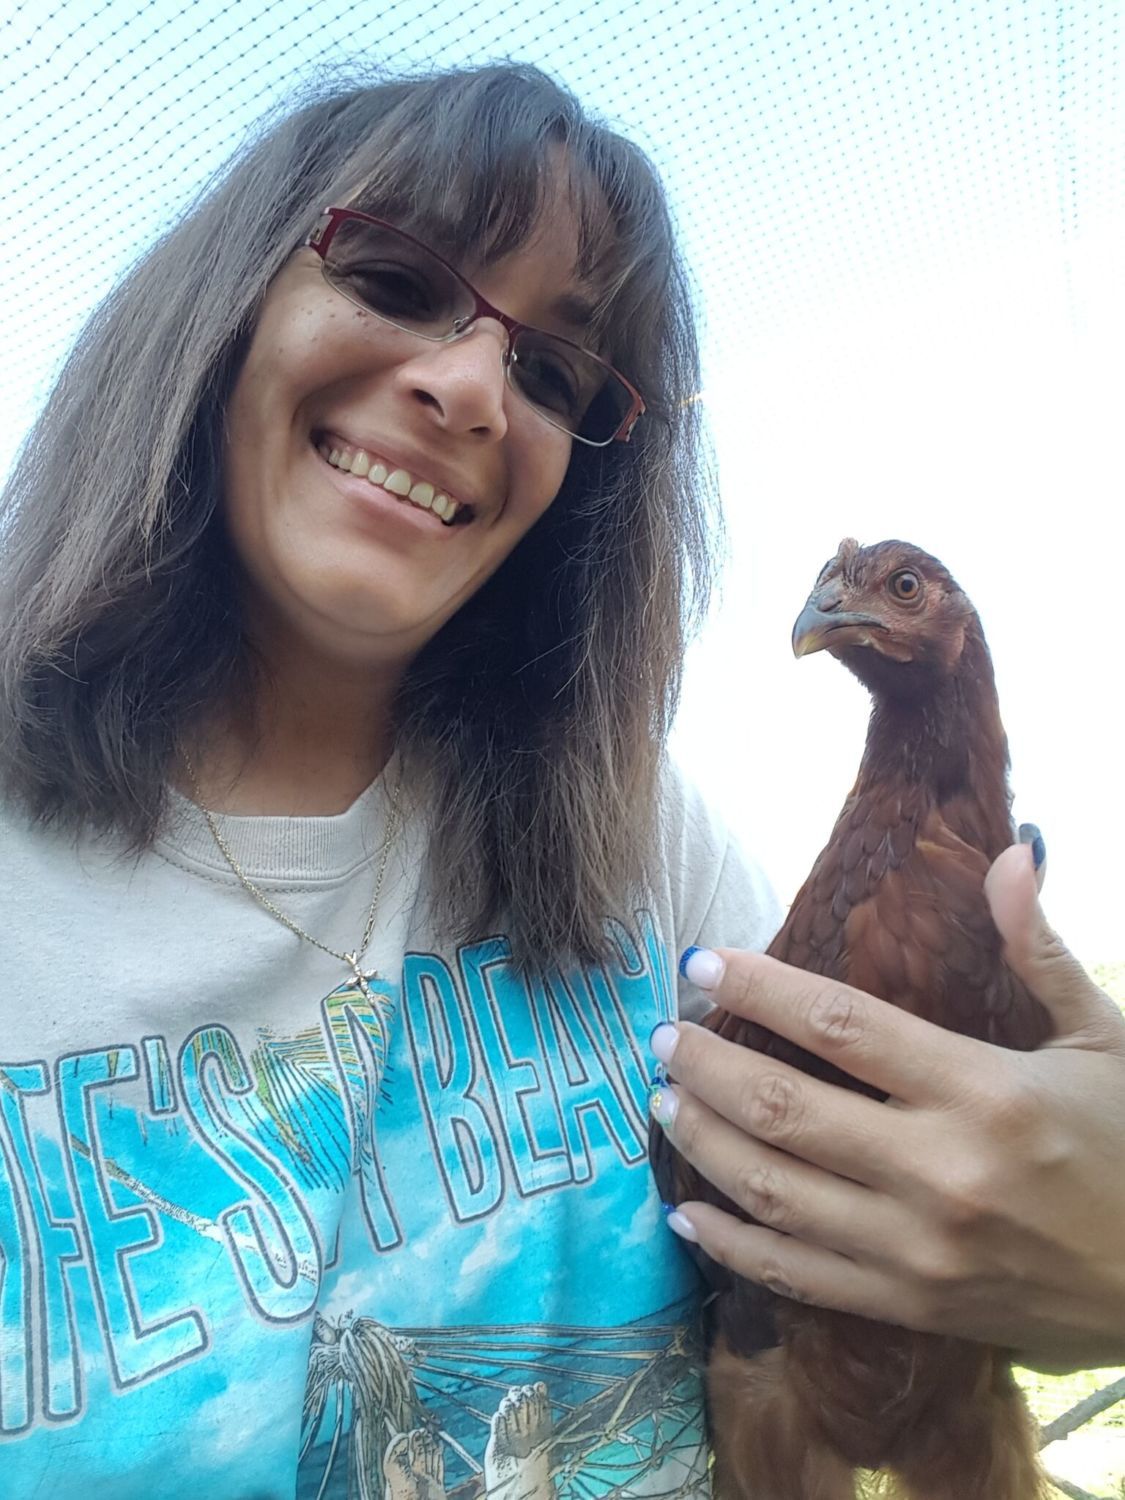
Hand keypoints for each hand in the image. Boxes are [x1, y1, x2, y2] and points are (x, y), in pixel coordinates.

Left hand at [652, 840, 1124, 1370]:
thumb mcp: (1104, 1043)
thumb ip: (1040, 950)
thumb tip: (1011, 852)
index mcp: (986, 1091)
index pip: (842, 1024)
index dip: (759, 988)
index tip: (701, 963)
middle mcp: (941, 1171)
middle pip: (786, 1108)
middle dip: (706, 1066)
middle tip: (662, 1037)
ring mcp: (918, 1249)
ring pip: (774, 1191)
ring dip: (703, 1142)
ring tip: (662, 1102)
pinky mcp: (910, 1306)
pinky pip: (796, 1277)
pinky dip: (730, 1245)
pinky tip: (686, 1213)